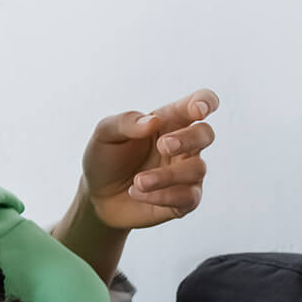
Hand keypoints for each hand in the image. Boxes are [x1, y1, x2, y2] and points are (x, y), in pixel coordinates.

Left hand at [79, 89, 218, 230]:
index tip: (198, 110)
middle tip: (163, 145)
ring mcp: (186, 172)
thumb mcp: (106, 134)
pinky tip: (137, 192)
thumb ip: (127, 122)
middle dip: (188, 139)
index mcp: (168, 121)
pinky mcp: (184, 199)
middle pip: (205, 134)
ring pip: (197, 169)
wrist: (96, 196)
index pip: (198, 103)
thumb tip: (154, 122)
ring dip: (167, 175)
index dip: (205, 102)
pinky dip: (162, 195)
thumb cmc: (106, 158)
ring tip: (138, 181)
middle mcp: (183, 145)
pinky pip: (188, 197)